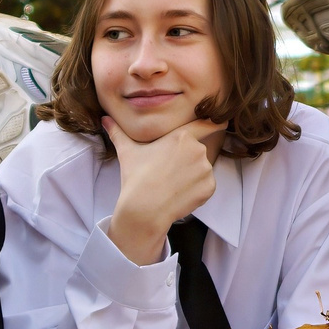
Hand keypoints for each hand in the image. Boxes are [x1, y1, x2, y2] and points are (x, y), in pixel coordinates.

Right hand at [105, 114, 224, 264]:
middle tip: (168, 173)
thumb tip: (105, 119)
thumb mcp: (127, 151)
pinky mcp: (209, 188)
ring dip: (191, 176)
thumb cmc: (136, 177)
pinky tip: (179, 194)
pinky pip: (206, 186)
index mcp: (182, 136)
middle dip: (186, 160)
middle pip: (197, 152)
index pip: (205, 124)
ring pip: (202, 170)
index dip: (215, 123)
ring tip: (171, 185)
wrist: (144, 208)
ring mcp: (206, 170)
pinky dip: (196, 190)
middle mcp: (198, 150)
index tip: (224, 121)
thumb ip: (118, 132)